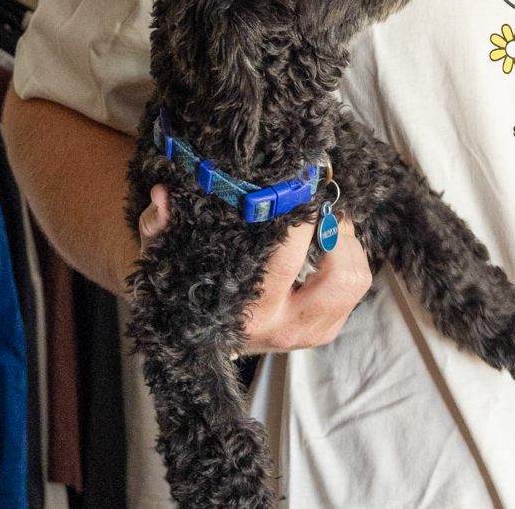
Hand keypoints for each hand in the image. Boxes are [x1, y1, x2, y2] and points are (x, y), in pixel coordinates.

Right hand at [136, 184, 374, 351]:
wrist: (196, 333)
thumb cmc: (187, 284)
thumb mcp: (165, 254)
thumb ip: (158, 226)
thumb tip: (164, 198)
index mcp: (242, 313)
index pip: (284, 259)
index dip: (300, 216)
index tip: (301, 181)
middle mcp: (279, 328)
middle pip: (339, 275)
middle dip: (337, 228)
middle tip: (321, 199)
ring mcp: (307, 333)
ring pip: (355, 280)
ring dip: (348, 242)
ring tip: (325, 218)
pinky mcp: (324, 330)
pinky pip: (356, 288)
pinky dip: (350, 256)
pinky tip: (327, 240)